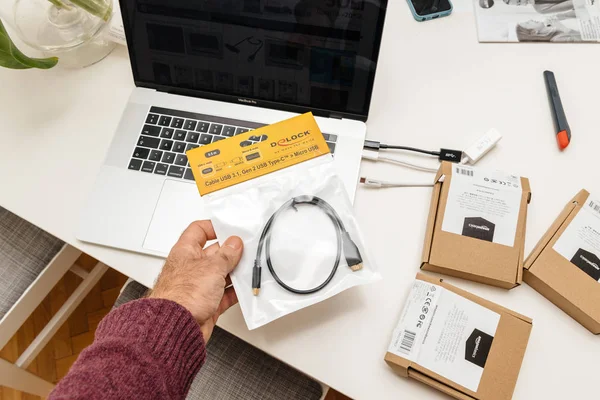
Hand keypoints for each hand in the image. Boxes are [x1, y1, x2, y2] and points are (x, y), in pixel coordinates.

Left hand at [149, 221, 242, 340]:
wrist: (175, 327)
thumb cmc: (181, 296)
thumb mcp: (211, 267)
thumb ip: (226, 254)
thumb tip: (234, 243)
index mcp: (185, 252)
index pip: (198, 231)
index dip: (213, 227)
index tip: (230, 229)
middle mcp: (191, 268)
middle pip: (214, 253)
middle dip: (230, 252)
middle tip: (246, 250)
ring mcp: (198, 286)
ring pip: (221, 274)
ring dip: (235, 273)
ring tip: (249, 269)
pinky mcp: (206, 304)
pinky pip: (224, 294)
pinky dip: (235, 292)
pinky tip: (244, 289)